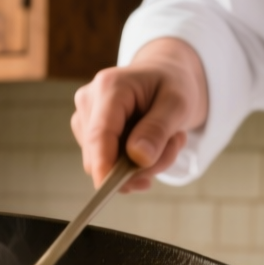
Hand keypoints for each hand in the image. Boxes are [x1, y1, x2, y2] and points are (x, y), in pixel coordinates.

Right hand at [71, 38, 208, 191]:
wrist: (165, 75)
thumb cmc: (172, 84)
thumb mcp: (178, 104)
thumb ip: (158, 129)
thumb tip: (138, 157)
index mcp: (110, 87)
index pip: (100, 134)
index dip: (103, 164)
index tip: (111, 189)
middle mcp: (89, 100)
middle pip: (101, 154)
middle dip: (138, 165)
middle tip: (173, 147)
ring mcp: (85, 117)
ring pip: (104, 163)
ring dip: (141, 164)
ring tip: (166, 140)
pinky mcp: (87, 131)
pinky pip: (107, 163)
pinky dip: (133, 163)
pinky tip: (151, 143)